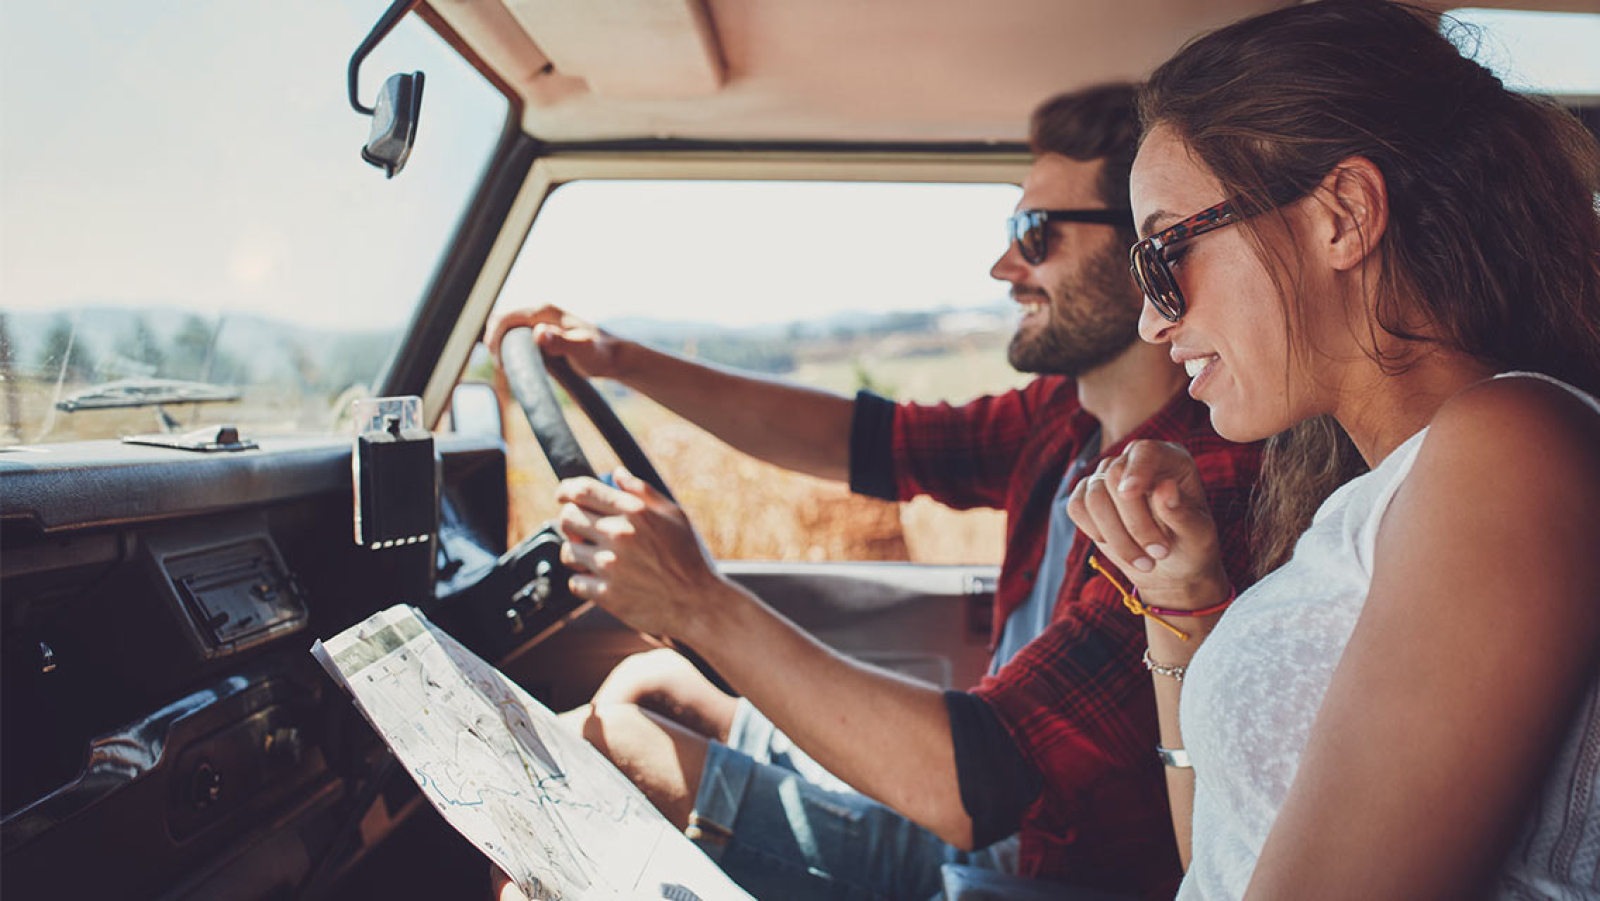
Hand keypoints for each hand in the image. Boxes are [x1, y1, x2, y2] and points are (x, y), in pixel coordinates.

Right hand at [487, 304, 626, 379]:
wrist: (612, 355)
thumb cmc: (599, 354)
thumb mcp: (581, 350)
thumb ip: (561, 342)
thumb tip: (538, 334)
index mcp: (544, 310)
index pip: (505, 317)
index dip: (495, 338)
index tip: (500, 361)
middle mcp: (540, 311)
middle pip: (501, 320)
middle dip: (495, 341)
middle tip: (504, 366)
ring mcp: (539, 320)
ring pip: (507, 327)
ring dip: (500, 345)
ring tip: (508, 366)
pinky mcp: (541, 331)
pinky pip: (516, 335)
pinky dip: (509, 347)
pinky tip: (517, 363)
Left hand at [555, 467, 729, 638]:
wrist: (697, 603)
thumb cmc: (688, 558)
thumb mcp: (674, 515)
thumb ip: (643, 492)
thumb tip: (617, 474)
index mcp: (634, 513)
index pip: (584, 491)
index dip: (566, 489)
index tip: (563, 495)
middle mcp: (618, 535)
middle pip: (567, 518)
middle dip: (570, 521)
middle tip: (581, 530)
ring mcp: (609, 566)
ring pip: (567, 552)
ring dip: (576, 553)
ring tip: (594, 558)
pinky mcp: (605, 594)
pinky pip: (575, 583)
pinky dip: (583, 582)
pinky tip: (600, 580)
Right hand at [1065, 440, 1229, 609]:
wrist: (1171, 568)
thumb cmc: (1190, 546)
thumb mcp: (1198, 534)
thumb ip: (1182, 513)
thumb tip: (1165, 487)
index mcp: (1170, 459)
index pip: (1145, 452)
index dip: (1137, 469)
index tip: (1130, 493)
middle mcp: (1136, 462)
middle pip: (1114, 475)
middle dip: (1133, 522)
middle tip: (1158, 554)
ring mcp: (1108, 477)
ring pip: (1093, 496)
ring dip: (1116, 536)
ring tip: (1144, 562)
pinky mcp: (1087, 497)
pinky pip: (1076, 507)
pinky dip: (1094, 531)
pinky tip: (1118, 548)